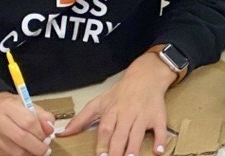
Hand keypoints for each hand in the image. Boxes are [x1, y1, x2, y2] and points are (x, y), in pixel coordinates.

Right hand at [0, 91, 55, 155]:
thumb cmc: (12, 108)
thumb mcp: (29, 105)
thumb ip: (43, 116)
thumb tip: (50, 129)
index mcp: (7, 106)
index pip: (28, 122)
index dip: (41, 132)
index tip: (48, 136)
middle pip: (21, 138)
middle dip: (37, 147)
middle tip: (45, 149)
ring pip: (15, 151)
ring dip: (30, 154)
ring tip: (37, 150)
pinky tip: (26, 151)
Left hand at [60, 52, 174, 155]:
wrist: (146, 76)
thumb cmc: (120, 93)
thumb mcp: (99, 102)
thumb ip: (81, 119)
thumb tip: (63, 133)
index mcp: (112, 111)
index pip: (105, 129)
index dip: (102, 143)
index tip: (100, 155)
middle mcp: (127, 114)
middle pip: (120, 133)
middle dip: (117, 149)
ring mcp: (143, 115)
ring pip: (138, 133)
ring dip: (134, 147)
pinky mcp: (158, 116)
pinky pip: (160, 129)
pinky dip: (161, 140)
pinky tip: (159, 151)